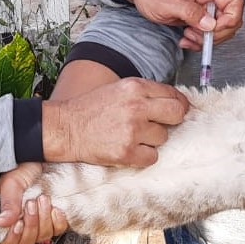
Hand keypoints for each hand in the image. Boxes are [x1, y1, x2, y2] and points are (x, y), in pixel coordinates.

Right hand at [0, 163, 67, 243]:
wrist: (44, 160)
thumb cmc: (24, 169)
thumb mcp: (12, 183)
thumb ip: (8, 203)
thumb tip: (0, 222)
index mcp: (6, 217)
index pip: (4, 242)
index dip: (11, 238)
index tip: (17, 223)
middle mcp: (22, 223)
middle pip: (25, 243)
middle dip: (30, 225)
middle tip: (31, 204)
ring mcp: (40, 223)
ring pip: (42, 238)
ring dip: (43, 219)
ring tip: (42, 199)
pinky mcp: (55, 220)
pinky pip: (58, 231)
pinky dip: (57, 221)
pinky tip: (55, 208)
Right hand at [42, 77, 189, 166]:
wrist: (66, 128)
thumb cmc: (90, 109)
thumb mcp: (118, 89)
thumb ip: (144, 93)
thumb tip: (171, 101)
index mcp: (135, 87)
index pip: (173, 94)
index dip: (179, 103)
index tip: (177, 109)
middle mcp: (136, 106)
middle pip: (177, 113)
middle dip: (173, 119)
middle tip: (161, 124)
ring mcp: (132, 130)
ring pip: (163, 137)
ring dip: (152, 139)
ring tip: (132, 135)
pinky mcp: (127, 152)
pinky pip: (152, 157)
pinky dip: (144, 155)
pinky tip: (130, 148)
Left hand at [121, 0, 243, 39]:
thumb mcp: (166, 2)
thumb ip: (190, 11)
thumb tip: (211, 24)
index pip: (235, 1)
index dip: (231, 18)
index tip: (214, 29)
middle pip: (232, 18)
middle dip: (217, 34)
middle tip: (196, 36)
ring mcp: (205, 8)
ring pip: (221, 28)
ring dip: (207, 39)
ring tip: (187, 37)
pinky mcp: (199, 17)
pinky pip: (208, 32)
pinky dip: (200, 40)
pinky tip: (186, 40)